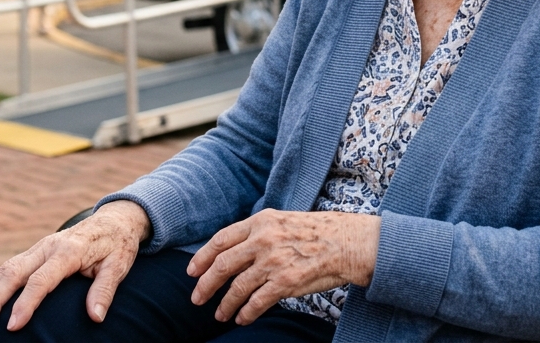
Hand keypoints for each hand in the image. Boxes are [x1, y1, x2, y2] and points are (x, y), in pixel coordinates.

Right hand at [0, 200, 149, 330]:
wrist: (116, 220)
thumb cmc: (118, 246)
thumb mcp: (119, 266)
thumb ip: (105, 290)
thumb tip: (95, 317)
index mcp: (69, 251)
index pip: (41, 280)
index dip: (25, 304)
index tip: (13, 326)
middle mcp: (49, 247)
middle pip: (14, 272)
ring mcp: (40, 247)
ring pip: (7, 268)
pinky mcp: (37, 250)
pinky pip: (11, 266)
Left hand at [187, 209, 379, 324]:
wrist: (348, 242)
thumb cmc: (317, 232)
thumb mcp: (282, 221)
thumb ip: (258, 232)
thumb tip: (234, 250)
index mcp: (260, 222)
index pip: (221, 240)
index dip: (202, 257)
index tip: (192, 271)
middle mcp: (263, 240)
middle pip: (222, 264)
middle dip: (205, 284)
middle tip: (196, 298)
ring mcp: (274, 261)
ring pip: (237, 287)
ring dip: (225, 304)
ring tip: (220, 314)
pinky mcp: (286, 282)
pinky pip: (257, 302)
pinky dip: (246, 313)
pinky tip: (242, 318)